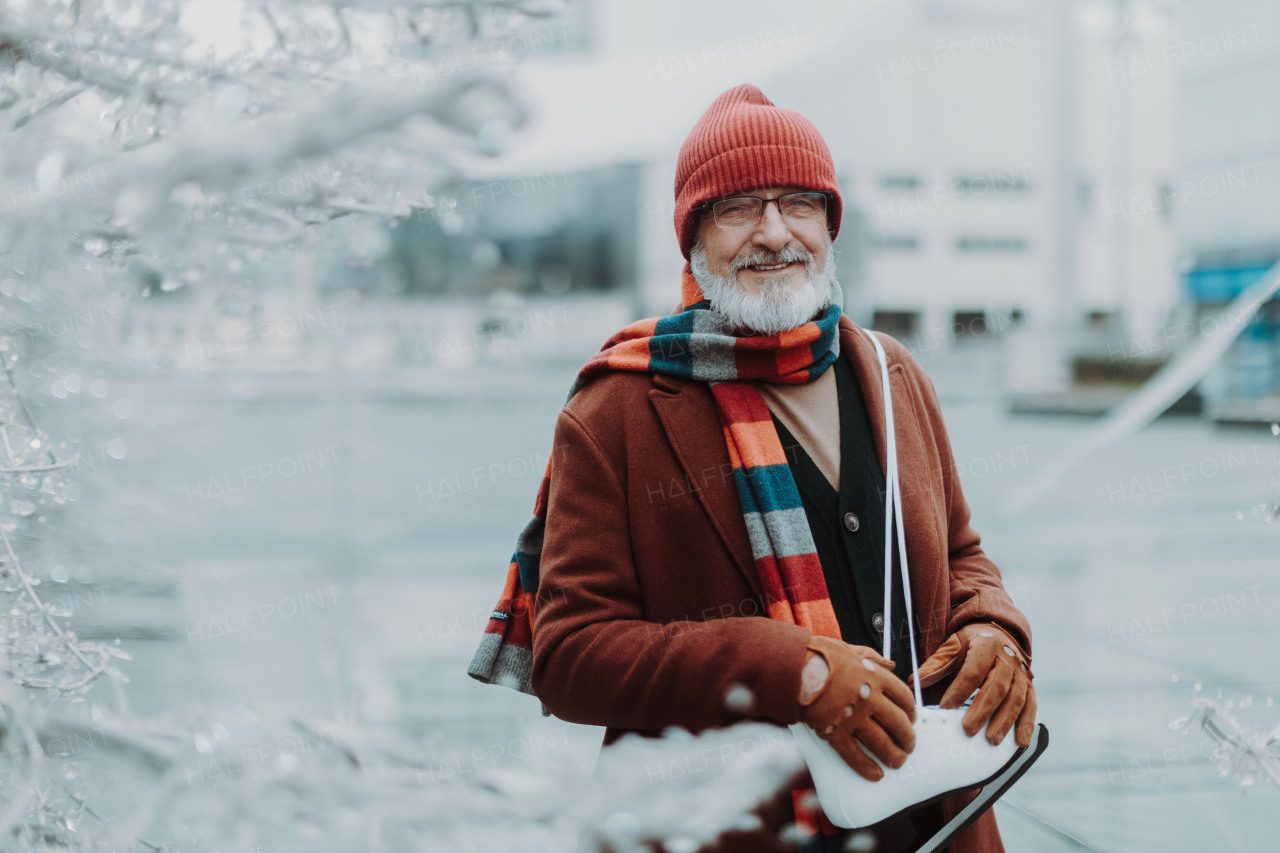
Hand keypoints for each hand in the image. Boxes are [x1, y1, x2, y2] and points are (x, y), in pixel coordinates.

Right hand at [797, 635, 917, 781]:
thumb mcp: (849, 649)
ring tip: (898, 761)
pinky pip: (855, 756)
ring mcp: (853, 718)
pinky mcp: (835, 733)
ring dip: (894, 755)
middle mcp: (869, 699)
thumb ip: (871, 657)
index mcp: (874, 677)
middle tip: (909, 745)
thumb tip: (890, 664)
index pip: (904, 698)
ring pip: (882, 743)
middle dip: (908, 738)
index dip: (912, 711)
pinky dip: (867, 768)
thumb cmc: (818, 656)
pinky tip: (876, 774)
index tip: (912, 718)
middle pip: (899, 724)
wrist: (792, 668)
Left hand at [910, 623, 1035, 747]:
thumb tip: (915, 680)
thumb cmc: (973, 642)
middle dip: (982, 711)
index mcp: (986, 645)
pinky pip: (1031, 706)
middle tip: (967, 730)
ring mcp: (1021, 674)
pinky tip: (1019, 742)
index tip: (945, 707)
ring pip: (1016, 699)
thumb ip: (937, 664)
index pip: (973, 670)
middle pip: (996, 687)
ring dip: (1004, 722)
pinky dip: (1026, 725)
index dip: (959, 689)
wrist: (1000, 634)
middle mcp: (1008, 660)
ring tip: (991, 741)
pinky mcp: (1030, 686)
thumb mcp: (953, 645)